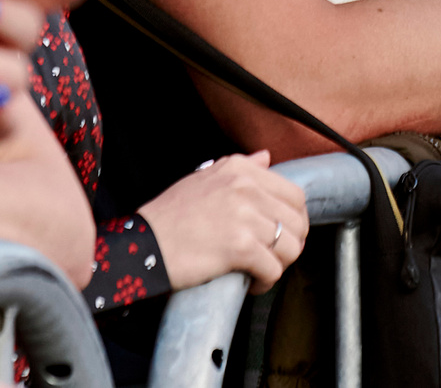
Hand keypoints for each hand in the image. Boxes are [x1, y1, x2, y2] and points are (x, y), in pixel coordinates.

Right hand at [140, 151, 309, 290]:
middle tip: (271, 258)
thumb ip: (241, 167)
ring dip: (279, 265)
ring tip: (259, 272)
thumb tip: (267, 157)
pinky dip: (266, 282)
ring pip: (291, 248)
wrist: (142, 246)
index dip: (294, 221)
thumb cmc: (169, 217)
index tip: (280, 236)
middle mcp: (246, 187)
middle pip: (298, 222)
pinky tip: (250, 283)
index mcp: (240, 169)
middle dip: (291, 245)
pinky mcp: (240, 246)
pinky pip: (274, 269)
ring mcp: (244, 216)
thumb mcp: (204, 179)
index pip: (295, 195)